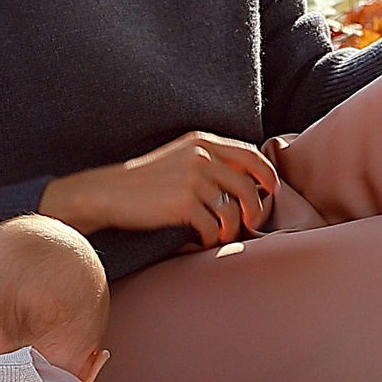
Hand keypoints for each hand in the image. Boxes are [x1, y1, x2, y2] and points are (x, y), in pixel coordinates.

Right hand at [48, 130, 278, 246]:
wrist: (109, 192)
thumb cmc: (146, 180)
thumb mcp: (180, 157)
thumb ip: (210, 161)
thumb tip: (248, 179)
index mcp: (202, 142)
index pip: (250, 154)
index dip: (267, 175)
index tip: (272, 191)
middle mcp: (201, 156)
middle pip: (248, 185)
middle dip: (255, 209)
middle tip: (251, 223)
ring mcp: (192, 179)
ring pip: (233, 210)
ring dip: (232, 228)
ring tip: (222, 235)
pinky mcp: (183, 203)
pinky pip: (213, 227)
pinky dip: (212, 238)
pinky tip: (202, 239)